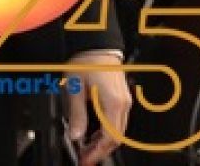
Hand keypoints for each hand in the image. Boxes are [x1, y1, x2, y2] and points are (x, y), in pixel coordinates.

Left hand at [65, 50, 131, 165]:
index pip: (109, 138)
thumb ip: (77, 115)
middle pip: (116, 137)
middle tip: (85, 157)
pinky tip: (93, 133)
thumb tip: (75, 135)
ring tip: (86, 148)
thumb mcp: (74, 88)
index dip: (97, 151)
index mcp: (113, 103)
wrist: (95, 45)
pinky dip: (106, 131)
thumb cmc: (85, 61)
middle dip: (100, 150)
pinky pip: (117, 121)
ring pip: (118, 131)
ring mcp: (124, 101)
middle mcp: (123, 104)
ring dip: (103, 142)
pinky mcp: (121, 98)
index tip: (86, 159)